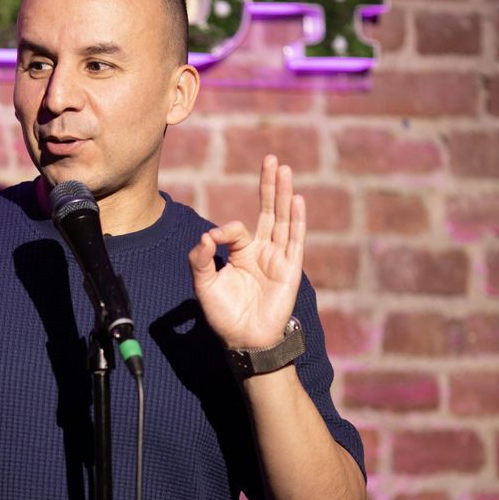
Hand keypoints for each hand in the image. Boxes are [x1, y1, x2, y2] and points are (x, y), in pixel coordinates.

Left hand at [188, 156, 304, 348]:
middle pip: (268, 211)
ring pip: (282, 219)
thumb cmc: (224, 315)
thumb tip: (206, 236)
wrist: (245, 340)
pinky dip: (296, 219)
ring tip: (285, 169)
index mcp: (241, 253)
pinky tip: (297, 200)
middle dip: (270, 186)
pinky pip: (295, 240)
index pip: (235, 230)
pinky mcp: (290, 269)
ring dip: (284, 194)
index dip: (224, 231)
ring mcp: (278, 258)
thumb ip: (201, 259)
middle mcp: (262, 251)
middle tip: (272, 159)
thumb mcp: (204, 285)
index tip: (213, 240)